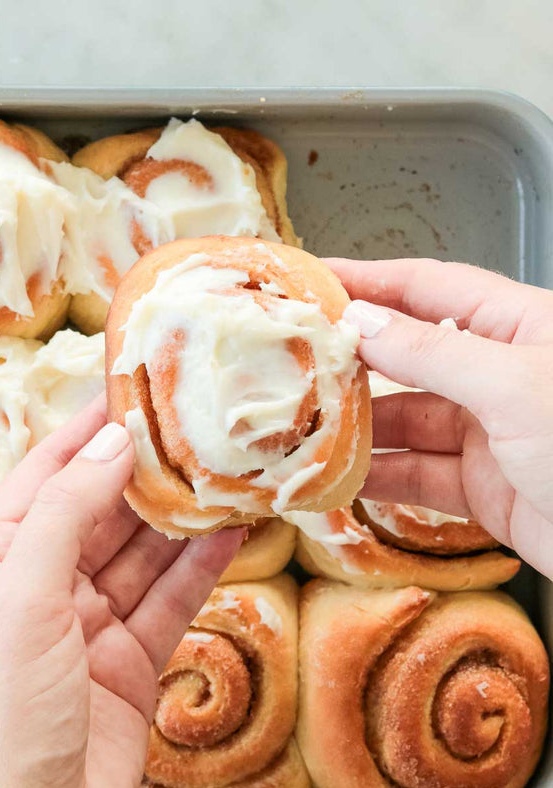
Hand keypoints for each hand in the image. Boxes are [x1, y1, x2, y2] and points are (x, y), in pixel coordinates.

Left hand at [0, 395, 243, 787]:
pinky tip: (230, 531)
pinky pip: (171, 597)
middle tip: (193, 428)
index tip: (128, 390)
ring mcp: (91, 622)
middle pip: (102, 509)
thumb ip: (65, 515)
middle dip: (145, 470)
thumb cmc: (1, 718)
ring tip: (224, 471)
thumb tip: (109, 445)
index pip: (44, 475)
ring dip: (181, 515)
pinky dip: (200, 564)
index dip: (85, 431)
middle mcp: (43, 584)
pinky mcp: (132, 657)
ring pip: (144, 551)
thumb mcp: (22, 597)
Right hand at [331, 257, 552, 580]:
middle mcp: (499, 373)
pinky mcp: (482, 486)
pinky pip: (416, 474)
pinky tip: (336, 477)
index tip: (313, 279)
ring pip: (406, 421)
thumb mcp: (513, 387)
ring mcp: (489, 432)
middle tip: (291, 361)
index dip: (370, 280)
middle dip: (353, 360)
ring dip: (357, 427)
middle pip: (410, 355)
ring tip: (301, 424)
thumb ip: (433, 353)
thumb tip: (361, 322)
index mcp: (518, 327)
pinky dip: (377, 477)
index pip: (430, 288)